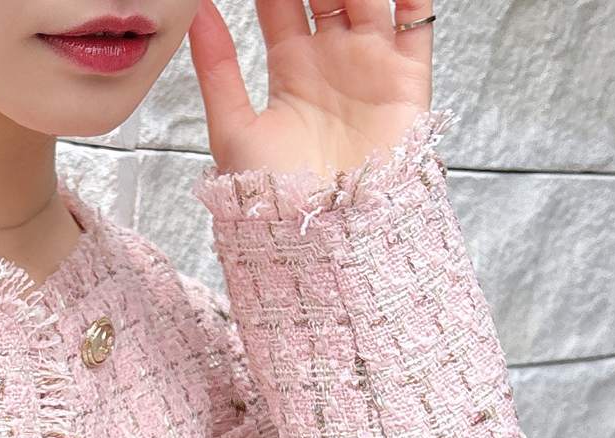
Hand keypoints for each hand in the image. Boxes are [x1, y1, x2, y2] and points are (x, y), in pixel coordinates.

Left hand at [186, 0, 433, 182]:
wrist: (323, 237)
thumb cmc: (273, 198)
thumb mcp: (233, 128)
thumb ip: (216, 69)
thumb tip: (196, 14)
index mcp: (291, 70)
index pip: (279, 3)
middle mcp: (332, 62)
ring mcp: (372, 65)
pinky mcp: (407, 79)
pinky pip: (418, 21)